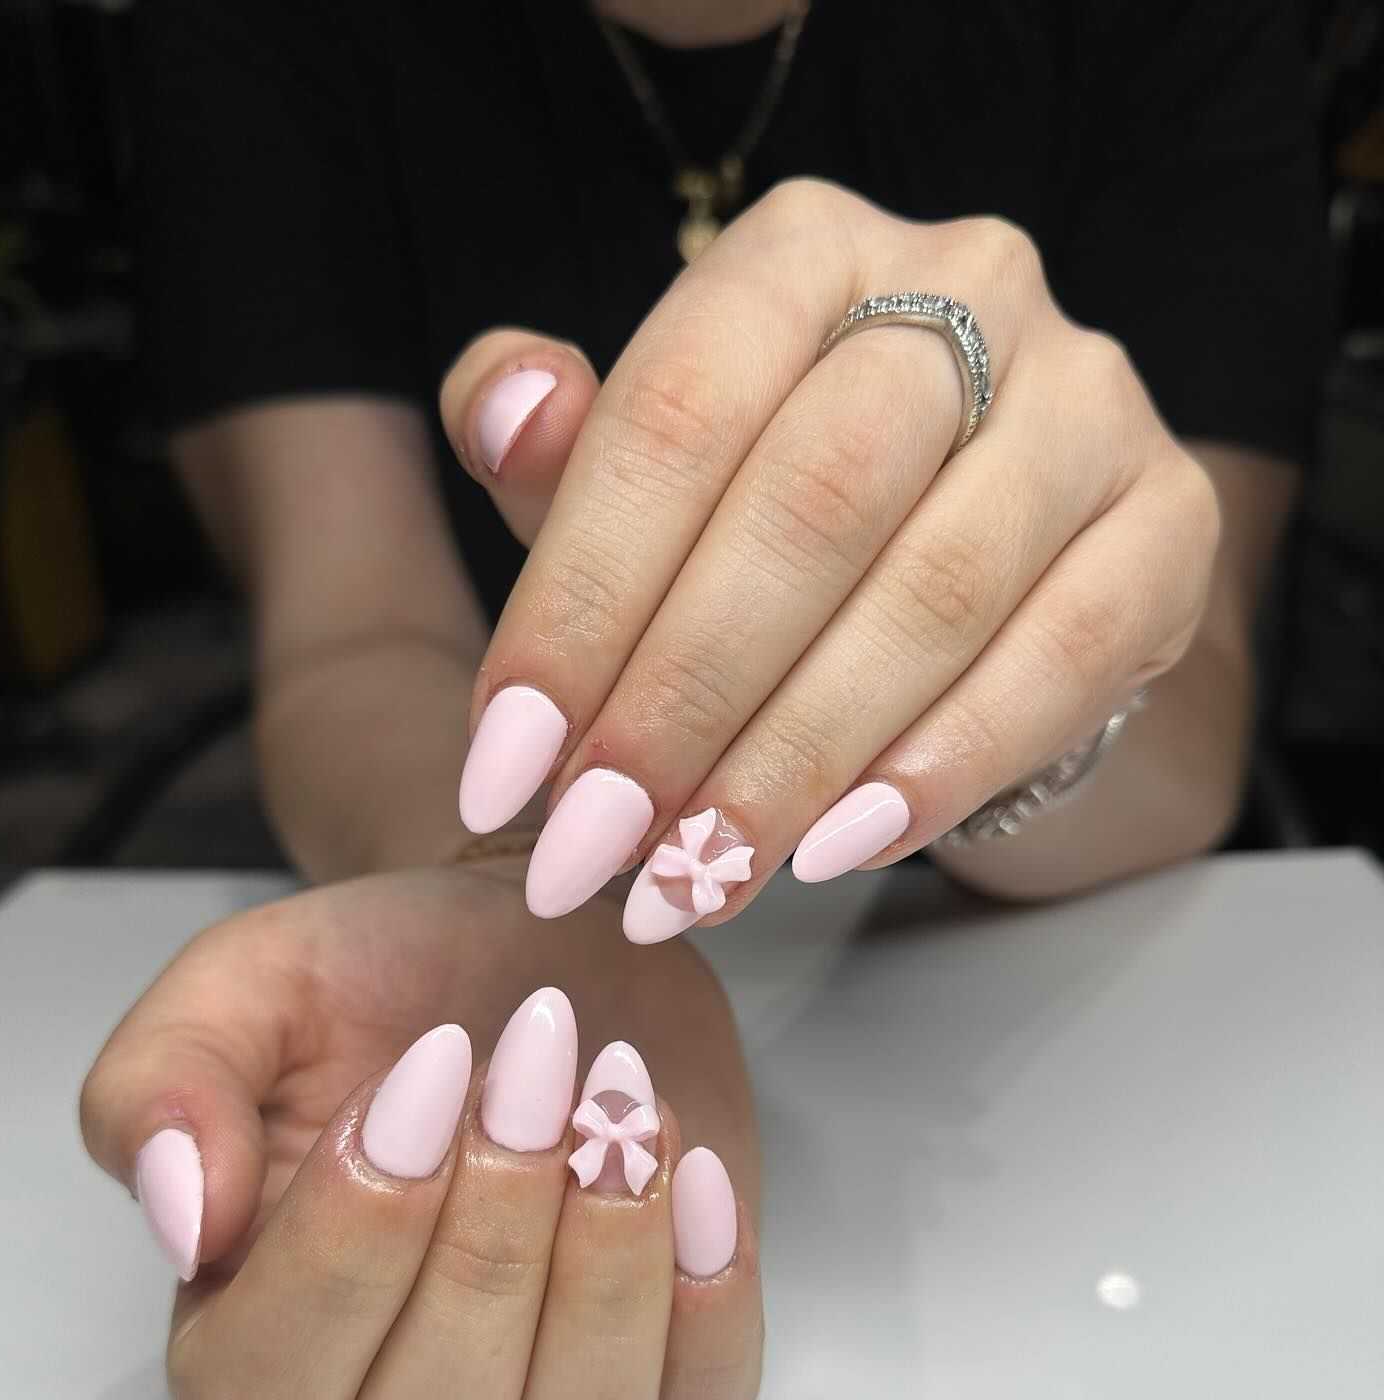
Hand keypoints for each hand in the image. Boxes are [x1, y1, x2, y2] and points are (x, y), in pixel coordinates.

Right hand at [79, 865, 761, 1399]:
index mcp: (249, 1335)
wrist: (537, 936)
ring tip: (619, 1120)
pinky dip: (710, 1302)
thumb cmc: (382, 978)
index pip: (262, 1394)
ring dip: (606, 1285)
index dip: (345, 1251)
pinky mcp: (671, 1371)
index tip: (419, 1076)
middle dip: (488, 1250)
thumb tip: (181, 1219)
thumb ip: (162, 1087)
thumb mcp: (239, 986)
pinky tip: (688, 1167)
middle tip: (530, 1072)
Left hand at [441, 177, 1220, 935]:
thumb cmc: (777, 517)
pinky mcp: (1169, 521)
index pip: (675, 415)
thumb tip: (505, 408)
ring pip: (934, 591)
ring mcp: (1087, 401)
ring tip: (700, 875)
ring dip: (798, 759)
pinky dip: (941, 765)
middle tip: (597, 845)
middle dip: (683, 698)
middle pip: (812, 502)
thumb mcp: (655, 475)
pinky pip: (1063, 656)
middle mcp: (965, 287)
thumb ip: (563, 450)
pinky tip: (838, 851)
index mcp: (805, 251)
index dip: (579, 602)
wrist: (980, 565)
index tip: (503, 765)